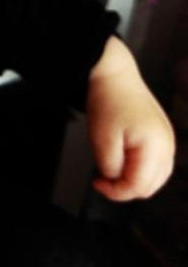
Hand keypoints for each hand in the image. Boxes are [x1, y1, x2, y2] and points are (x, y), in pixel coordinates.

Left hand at [86, 36, 174, 200]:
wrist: (114, 74)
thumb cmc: (109, 100)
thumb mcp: (102, 139)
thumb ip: (111, 167)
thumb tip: (116, 181)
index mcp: (155, 146)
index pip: (138, 187)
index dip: (115, 191)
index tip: (98, 183)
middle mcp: (168, 146)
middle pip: (149, 187)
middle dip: (125, 186)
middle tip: (103, 176)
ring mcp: (168, 141)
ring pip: (155, 178)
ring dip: (133, 178)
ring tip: (112, 164)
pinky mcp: (163, 136)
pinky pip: (156, 164)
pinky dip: (140, 168)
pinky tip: (124, 158)